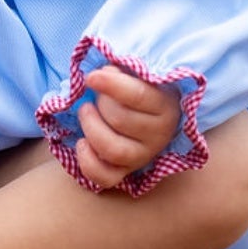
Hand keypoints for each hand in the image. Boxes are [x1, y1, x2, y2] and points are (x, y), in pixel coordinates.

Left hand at [73, 66, 181, 189]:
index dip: (110, 84)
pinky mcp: (127, 172)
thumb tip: (101, 74)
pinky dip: (88, 163)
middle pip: (121, 120)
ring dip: (91, 128)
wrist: (143, 112)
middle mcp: (160, 135)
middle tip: (94, 96)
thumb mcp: (134, 73)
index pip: (137, 95)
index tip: (91, 77)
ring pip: (114, 150)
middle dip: (100, 103)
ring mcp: (143, 156)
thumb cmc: (135, 86)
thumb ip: (120, 71)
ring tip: (85, 112)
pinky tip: (82, 143)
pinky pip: (106, 178)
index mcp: (165, 105)